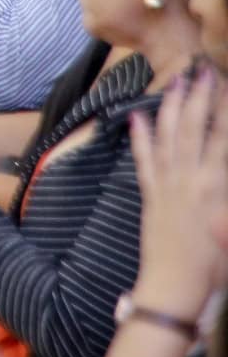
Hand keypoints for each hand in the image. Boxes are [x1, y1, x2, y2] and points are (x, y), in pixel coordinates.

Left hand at [126, 69, 227, 316]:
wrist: (176, 286)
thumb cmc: (217, 265)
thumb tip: (222, 162)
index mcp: (218, 185)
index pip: (225, 136)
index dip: (226, 108)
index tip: (227, 84)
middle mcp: (192, 178)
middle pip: (196, 127)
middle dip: (200, 96)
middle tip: (203, 69)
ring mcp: (168, 184)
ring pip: (169, 136)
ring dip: (172, 106)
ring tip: (175, 80)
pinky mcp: (150, 194)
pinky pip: (144, 158)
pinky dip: (140, 135)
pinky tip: (137, 114)